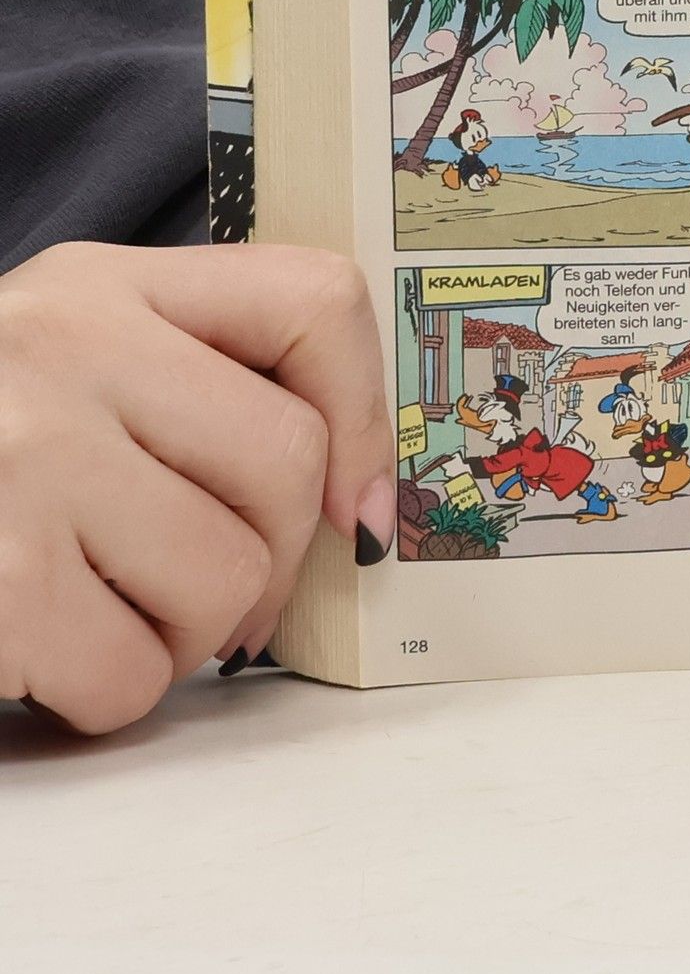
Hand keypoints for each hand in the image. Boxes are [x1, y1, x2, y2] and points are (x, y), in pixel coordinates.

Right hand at [0, 242, 389, 732]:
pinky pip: (132, 673)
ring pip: (226, 580)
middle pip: (287, 464)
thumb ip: (199, 393)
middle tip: (201, 585)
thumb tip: (360, 509)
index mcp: (103, 284)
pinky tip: (47, 648)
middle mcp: (64, 345)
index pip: (315, 300)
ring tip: (108, 610)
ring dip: (187, 634)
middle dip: (267, 557)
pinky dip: (107, 690)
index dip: (370, 412)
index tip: (355, 499)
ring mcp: (21, 457)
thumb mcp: (74, 369)